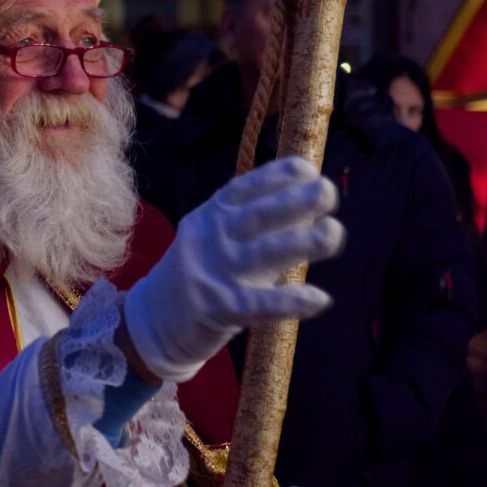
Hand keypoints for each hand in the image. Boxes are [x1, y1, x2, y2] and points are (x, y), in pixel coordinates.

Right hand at [124, 157, 342, 381]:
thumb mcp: (214, 236)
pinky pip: (259, 305)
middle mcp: (212, 237)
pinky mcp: (218, 308)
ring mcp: (215, 271)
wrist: (153, 318)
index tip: (307, 168)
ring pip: (263, 252)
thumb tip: (306, 203)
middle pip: (258, 215)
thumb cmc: (200, 271)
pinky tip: (320, 298)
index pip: (245, 188)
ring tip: (333, 232)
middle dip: (295, 201)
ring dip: (301, 241)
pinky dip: (289, 301)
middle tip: (328, 191)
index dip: (276, 175)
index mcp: (211, 215)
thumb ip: (252, 222)